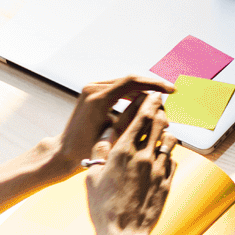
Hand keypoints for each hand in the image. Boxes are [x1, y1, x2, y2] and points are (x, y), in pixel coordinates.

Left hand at [51, 75, 175, 178]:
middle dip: (151, 89)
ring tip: (156, 106)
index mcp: (98, 98)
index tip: (170, 90)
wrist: (64, 153)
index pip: (132, 81)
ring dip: (142, 92)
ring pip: (124, 84)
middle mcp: (93, 89)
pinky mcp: (91, 93)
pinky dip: (131, 95)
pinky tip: (142, 106)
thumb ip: (134, 117)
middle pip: (130, 81)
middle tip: (167, 99)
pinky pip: (117, 89)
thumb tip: (156, 106)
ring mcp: (90, 89)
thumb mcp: (114, 135)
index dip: (154, 84)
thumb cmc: (86, 150)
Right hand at [86, 93, 177, 234]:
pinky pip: (173, 159)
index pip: (140, 117)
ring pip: (169, 140)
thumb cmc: (103, 207)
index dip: (148, 102)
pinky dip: (169, 153)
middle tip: (160, 104)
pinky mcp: (167, 182)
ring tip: (164, 127)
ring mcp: (158, 169)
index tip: (152, 93)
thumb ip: (101, 152)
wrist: (124, 233)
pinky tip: (165, 153)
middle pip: (158, 123)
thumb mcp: (93, 176)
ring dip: (167, 131)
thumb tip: (106, 134)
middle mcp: (143, 156)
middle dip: (160, 110)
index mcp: (123, 151)